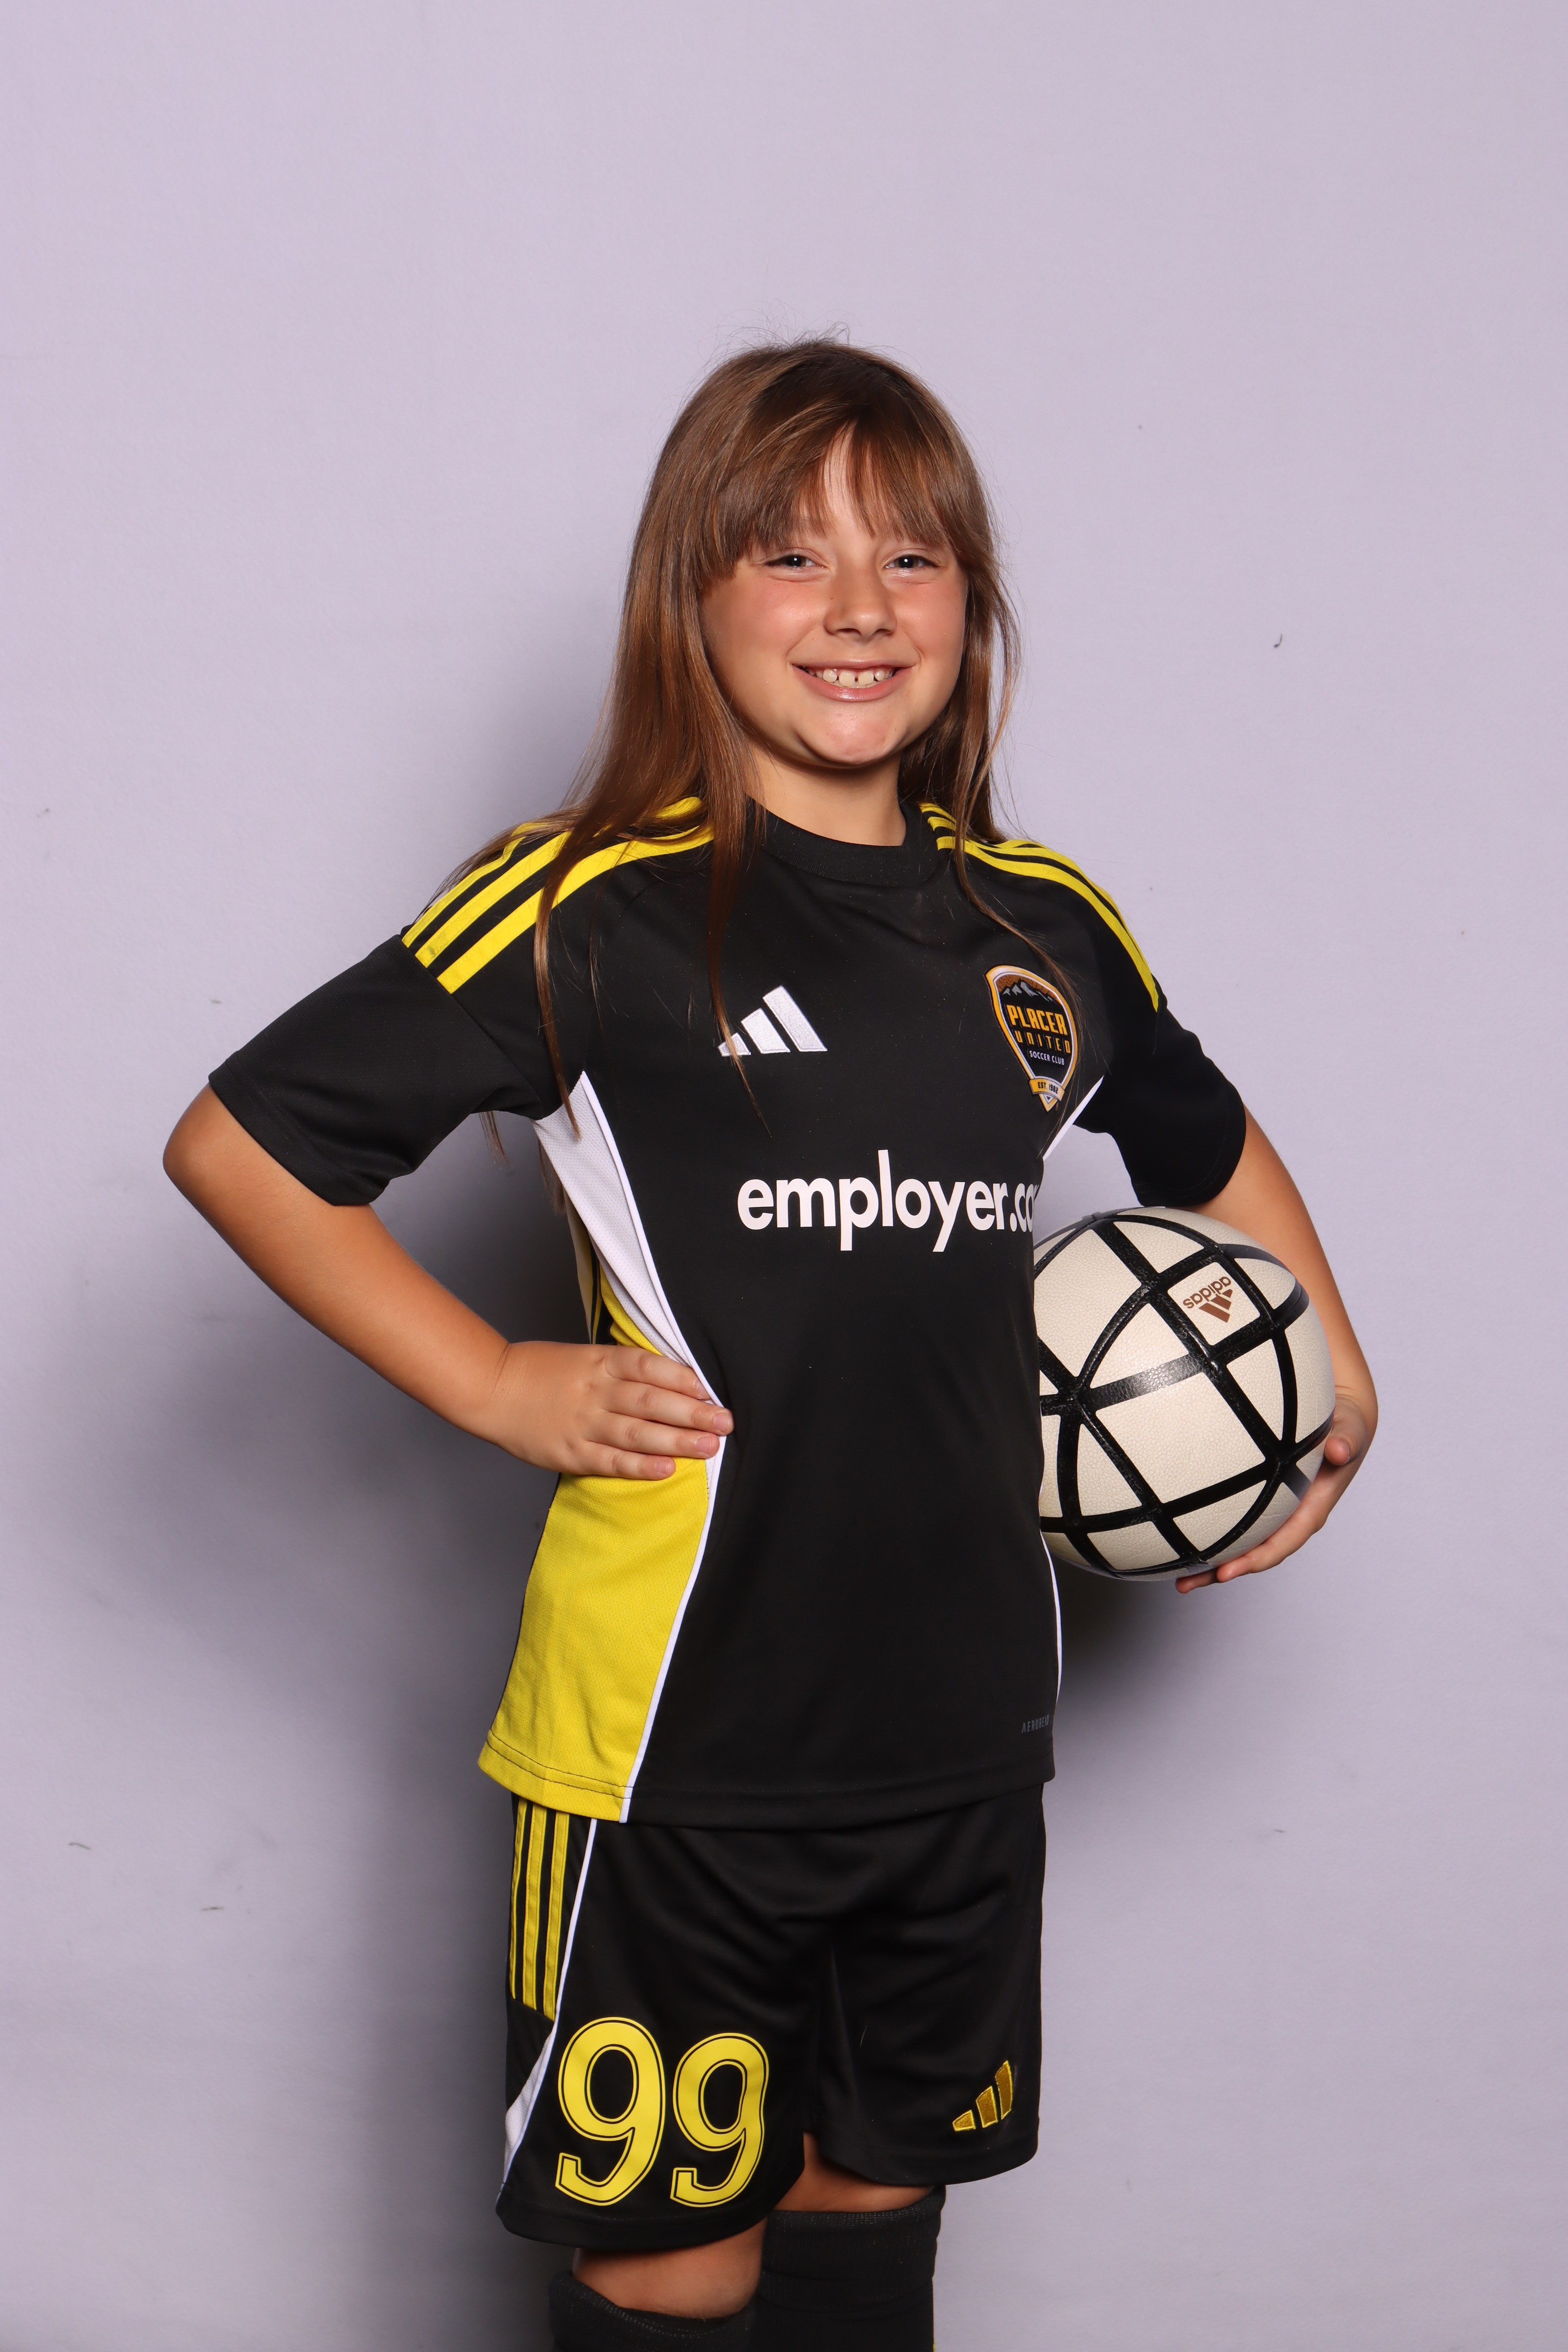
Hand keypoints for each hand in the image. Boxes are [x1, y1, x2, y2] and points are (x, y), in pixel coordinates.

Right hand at [475, 1341, 732, 1479]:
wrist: (492, 1389)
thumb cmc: (542, 1371)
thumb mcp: (584, 1356)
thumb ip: (622, 1368)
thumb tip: (673, 1380)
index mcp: (599, 1362)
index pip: (649, 1367)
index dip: (682, 1379)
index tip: (710, 1390)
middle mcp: (595, 1391)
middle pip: (651, 1401)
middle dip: (692, 1412)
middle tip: (725, 1422)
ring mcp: (583, 1423)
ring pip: (637, 1433)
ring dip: (677, 1441)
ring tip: (709, 1446)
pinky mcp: (571, 1453)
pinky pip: (611, 1461)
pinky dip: (640, 1466)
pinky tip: (667, 1470)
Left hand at [1174, 1389, 1375, 1593]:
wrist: (1342, 1420)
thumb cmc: (1346, 1427)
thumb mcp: (1350, 1431)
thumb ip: (1346, 1441)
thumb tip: (1339, 1450)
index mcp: (1311, 1510)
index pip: (1282, 1542)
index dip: (1254, 1560)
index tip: (1226, 1572)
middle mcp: (1290, 1518)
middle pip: (1255, 1554)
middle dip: (1222, 1571)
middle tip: (1186, 1584)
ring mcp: (1275, 1512)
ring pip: (1242, 1544)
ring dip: (1211, 1563)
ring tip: (1178, 1579)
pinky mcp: (1262, 1501)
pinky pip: (1236, 1523)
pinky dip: (1212, 1534)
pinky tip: (1182, 1539)